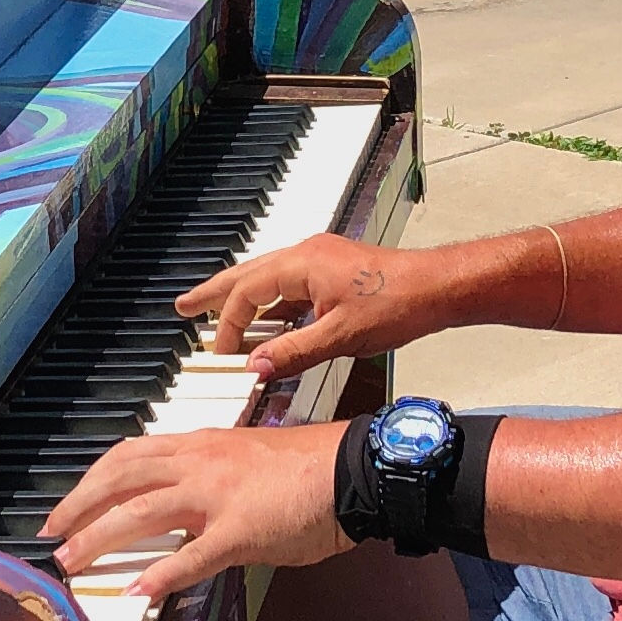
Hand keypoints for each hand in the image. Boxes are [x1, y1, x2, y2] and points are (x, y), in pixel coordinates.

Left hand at [41, 422, 351, 600]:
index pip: (130, 456)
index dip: (93, 480)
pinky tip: (137, 592)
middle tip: (52, 534)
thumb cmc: (311, 467)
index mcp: (202, 445)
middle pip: (120, 477)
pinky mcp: (240, 532)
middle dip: (78, 506)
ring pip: (140, 512)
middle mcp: (200, 463)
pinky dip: (159, 576)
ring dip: (99, 538)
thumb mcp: (248, 458)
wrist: (354, 470)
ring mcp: (216, 496)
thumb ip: (212, 479)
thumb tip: (188, 510)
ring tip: (72, 563)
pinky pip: (190, 556)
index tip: (69, 503)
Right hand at [177, 235, 452, 377]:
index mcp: (301, 262)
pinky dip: (271, 304)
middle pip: (246, 274)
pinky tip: (267, 324)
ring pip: (267, 279)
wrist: (439, 287)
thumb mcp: (340, 336)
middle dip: (213, 292)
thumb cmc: (398, 302)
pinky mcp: (333, 272)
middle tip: (182, 306)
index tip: (223, 353)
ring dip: (241, 298)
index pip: (246, 291)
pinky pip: (290, 286)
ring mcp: (320, 261)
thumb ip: (293, 352)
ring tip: (215, 315)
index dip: (229, 323)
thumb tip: (255, 366)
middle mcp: (306, 254)